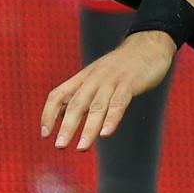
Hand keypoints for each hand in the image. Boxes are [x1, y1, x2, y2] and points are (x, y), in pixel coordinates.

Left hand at [39, 31, 176, 149]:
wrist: (148, 44)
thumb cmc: (121, 65)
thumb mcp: (96, 77)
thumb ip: (79, 94)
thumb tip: (60, 114)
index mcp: (83, 78)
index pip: (58, 94)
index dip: (48, 113)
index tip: (45, 134)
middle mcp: (94, 79)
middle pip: (76, 104)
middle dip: (67, 127)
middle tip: (60, 146)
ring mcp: (112, 80)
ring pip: (97, 107)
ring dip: (88, 129)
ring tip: (82, 147)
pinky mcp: (130, 83)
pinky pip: (119, 103)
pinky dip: (112, 119)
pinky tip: (105, 134)